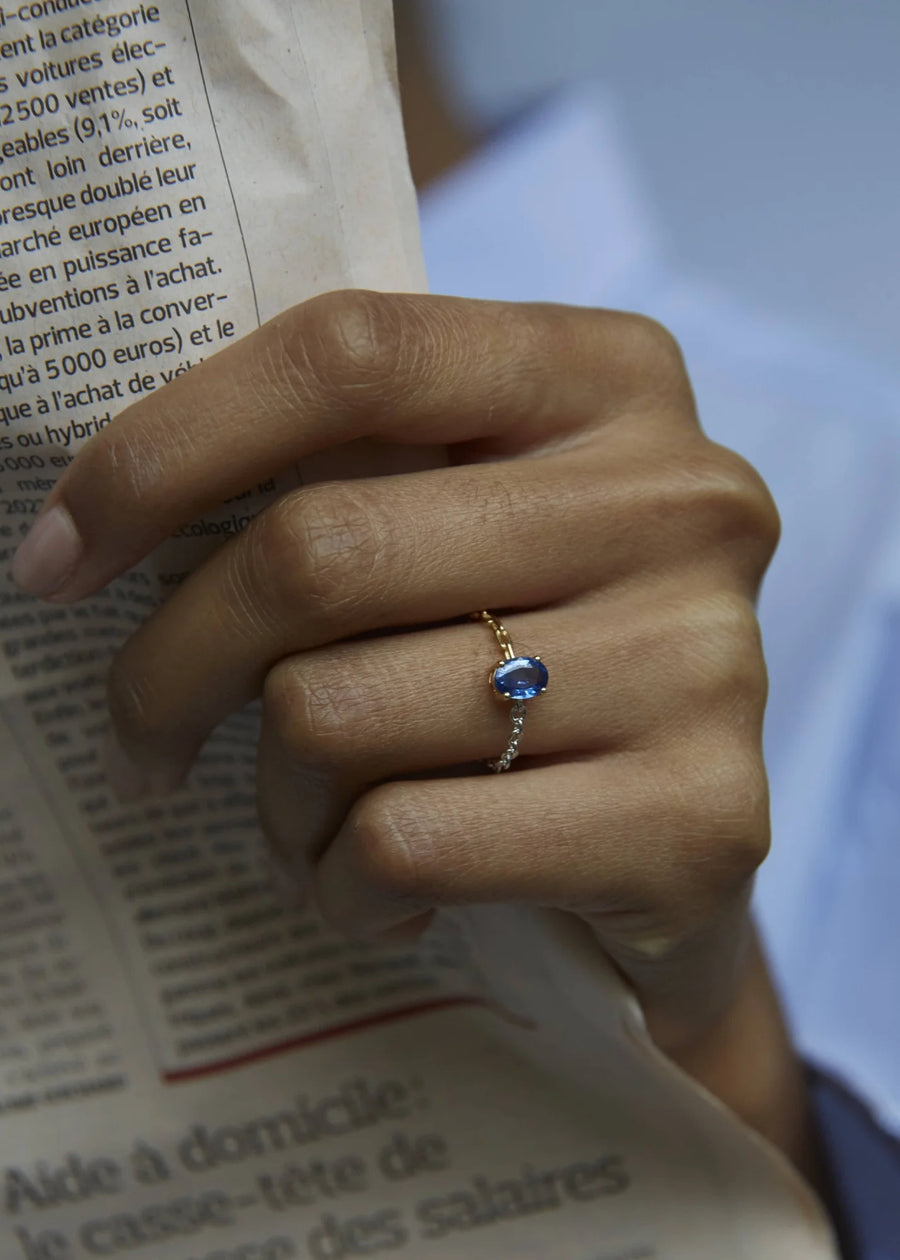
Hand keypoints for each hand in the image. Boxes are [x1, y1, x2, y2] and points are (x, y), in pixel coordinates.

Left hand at [13, 291, 779, 1066]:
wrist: (676, 838)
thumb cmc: (530, 657)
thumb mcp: (462, 523)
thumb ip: (348, 475)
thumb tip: (99, 519)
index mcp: (610, 379)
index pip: (351, 354)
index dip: (167, 449)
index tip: (61, 557)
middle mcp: (681, 499)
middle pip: (320, 551)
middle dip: (171, 670)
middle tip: (143, 740)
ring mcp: (707, 660)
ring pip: (338, 716)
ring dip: (274, 798)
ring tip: (304, 821)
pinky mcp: (698, 819)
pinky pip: (407, 846)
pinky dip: (340, 884)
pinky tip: (371, 886)